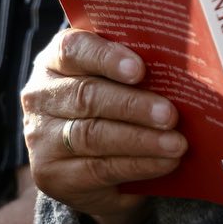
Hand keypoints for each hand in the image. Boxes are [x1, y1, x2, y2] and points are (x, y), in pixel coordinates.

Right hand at [21, 28, 186, 223]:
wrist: (85, 161)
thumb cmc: (110, 103)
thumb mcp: (115, 80)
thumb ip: (134, 69)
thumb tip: (183, 71)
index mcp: (55, 60)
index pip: (73, 49)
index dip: (106, 58)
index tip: (139, 69)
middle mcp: (40, 95)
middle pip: (86, 96)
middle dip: (133, 105)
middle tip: (171, 114)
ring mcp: (40, 137)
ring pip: (93, 135)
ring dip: (141, 139)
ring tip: (176, 143)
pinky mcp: (50, 174)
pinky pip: (99, 168)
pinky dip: (138, 165)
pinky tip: (165, 163)